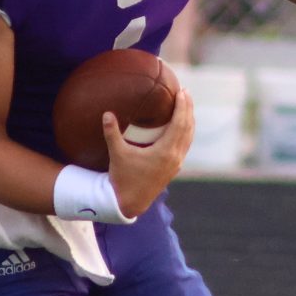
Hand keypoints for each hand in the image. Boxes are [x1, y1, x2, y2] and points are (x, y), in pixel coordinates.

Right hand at [102, 86, 195, 216]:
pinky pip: (184, 146)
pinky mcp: (173, 169)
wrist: (130, 203)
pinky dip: (185, 133)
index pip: (179, 123)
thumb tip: (106, 113)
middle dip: (188, 109)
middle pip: (188, 128)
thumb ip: (112, 133)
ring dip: (188, 120)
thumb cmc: (123, 179)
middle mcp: (175, 157)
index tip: (183, 92)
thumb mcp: (117, 154)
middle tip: (185, 92)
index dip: (183, 106)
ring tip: (186, 106)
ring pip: (188, 138)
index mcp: (165, 152)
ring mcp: (176, 164)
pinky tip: (180, 128)